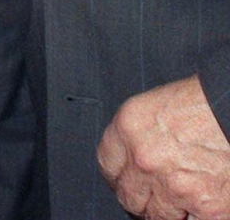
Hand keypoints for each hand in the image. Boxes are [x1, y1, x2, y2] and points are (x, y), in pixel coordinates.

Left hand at [98, 75, 229, 218]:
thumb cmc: (203, 106)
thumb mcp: (156, 110)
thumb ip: (138, 138)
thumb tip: (131, 162)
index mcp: (129, 126)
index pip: (107, 166)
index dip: (119, 177)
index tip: (128, 182)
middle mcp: (145, 157)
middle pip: (128, 197)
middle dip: (142, 199)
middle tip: (157, 195)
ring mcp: (174, 186)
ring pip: (156, 217)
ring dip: (168, 212)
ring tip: (184, 196)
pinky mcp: (206, 209)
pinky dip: (196, 217)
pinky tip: (203, 202)